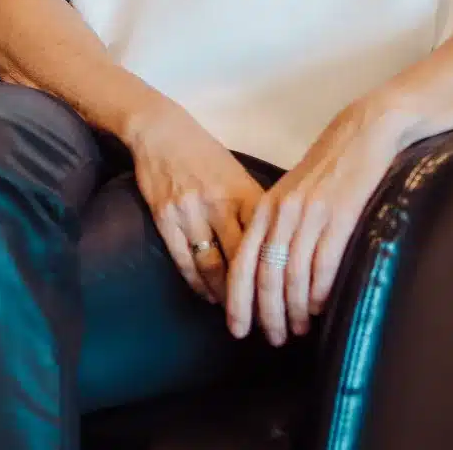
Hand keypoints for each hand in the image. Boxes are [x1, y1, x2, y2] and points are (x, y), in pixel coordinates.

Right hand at [123, 97, 264, 306]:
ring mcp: (191, 211)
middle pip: (243, 260)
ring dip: (227, 296)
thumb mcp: (239, 175)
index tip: (291, 299)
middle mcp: (220, 203)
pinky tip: (210, 296)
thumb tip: (282, 244)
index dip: (280, 274)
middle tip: (268, 322)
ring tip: (239, 315)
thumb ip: (257, 208)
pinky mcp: (166, 218)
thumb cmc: (206, 155)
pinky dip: (199, 284)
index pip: (269, 241)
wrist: (161, 131)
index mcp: (245, 192)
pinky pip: (185, 261)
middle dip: (257, 296)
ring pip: (214, 266)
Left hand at [228, 97, 407, 345]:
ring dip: (294, 310)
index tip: (238, 329)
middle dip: (266, 314)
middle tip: (273, 339)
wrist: (364, 132)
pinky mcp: (340, 215)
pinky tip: (319, 307)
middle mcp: (282, 212)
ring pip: (292, 275)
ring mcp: (310, 214)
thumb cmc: (329, 166)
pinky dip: (319, 291)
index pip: (242, 262)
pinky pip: (323, 263)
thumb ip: (278, 226)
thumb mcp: (292, 192)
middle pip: (265, 276)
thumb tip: (270, 273)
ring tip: (299, 329)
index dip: (237, 301)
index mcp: (265, 206)